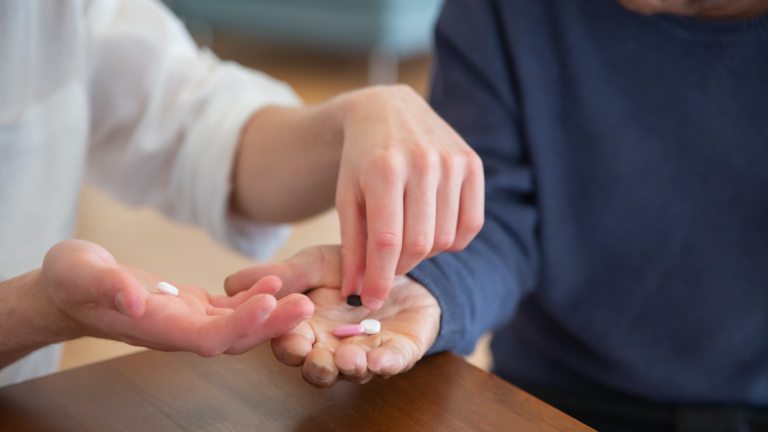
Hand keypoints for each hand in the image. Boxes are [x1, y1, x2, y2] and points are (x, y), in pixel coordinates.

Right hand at [41, 240, 312, 355]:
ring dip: (270, 313)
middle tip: (307, 304)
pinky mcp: (190, 306)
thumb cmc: (70, 280)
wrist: (67, 289)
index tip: (270, 303)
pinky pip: (228, 308)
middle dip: (271, 323)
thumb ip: (108, 286)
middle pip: (233, 337)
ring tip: (303, 295)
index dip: (240, 324)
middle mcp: (177, 330)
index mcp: (155, 327)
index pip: (207, 337)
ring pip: (236, 324)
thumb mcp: (80, 273)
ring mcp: (186, 320)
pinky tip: (274, 282)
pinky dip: (252, 298)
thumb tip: (135, 298)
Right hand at [225, 245, 440, 386]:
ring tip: (348, 359)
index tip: (290, 336)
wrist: (400, 263)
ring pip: (352, 372)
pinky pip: (392, 363)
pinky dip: (386, 364)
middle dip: (316, 366)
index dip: (288, 344)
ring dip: (348, 369)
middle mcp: (332, 347)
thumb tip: (231, 283)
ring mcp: (365, 353)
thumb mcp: (314, 264)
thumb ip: (282, 275)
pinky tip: (379, 359)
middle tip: (316, 356)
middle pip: (317, 368)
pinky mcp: (397, 351)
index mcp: (306, 329)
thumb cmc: (351, 267)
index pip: (289, 345)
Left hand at [334, 85, 483, 309]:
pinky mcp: (472, 163)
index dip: (380, 278)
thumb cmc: (361, 160)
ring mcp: (452, 161)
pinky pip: (471, 224)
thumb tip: (357, 294)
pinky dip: (453, 240)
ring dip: (425, 252)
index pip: (387, 241)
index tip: (371, 300)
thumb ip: (352, 247)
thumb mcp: (347, 199)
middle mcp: (422, 162)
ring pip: (446, 238)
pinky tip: (432, 229)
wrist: (386, 111)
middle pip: (420, 243)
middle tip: (388, 265)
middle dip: (401, 266)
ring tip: (407, 239)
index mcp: (384, 169)